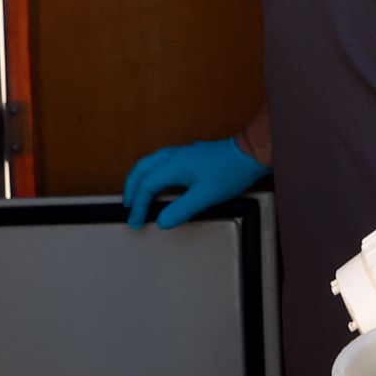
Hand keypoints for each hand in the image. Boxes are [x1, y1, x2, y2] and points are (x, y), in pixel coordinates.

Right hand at [122, 137, 270, 229]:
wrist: (248, 153)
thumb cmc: (230, 172)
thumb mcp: (206, 196)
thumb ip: (181, 210)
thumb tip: (162, 222)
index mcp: (173, 165)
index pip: (146, 186)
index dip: (138, 206)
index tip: (136, 221)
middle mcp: (172, 156)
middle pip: (140, 169)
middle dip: (130, 189)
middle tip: (127, 207)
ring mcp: (180, 153)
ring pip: (148, 163)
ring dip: (138, 179)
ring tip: (135, 196)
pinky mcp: (187, 155)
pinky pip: (158, 162)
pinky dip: (149, 174)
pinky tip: (155, 183)